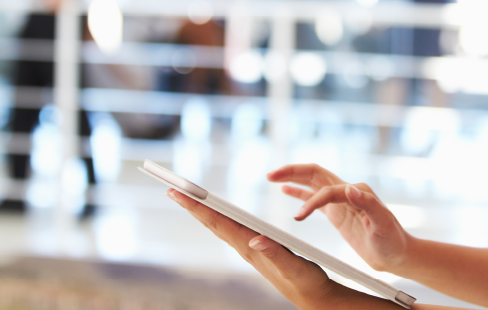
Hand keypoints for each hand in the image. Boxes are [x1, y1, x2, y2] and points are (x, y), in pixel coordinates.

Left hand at [165, 188, 342, 308]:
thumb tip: (256, 239)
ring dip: (203, 211)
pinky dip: (219, 218)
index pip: (219, 223)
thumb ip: (277, 253)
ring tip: (188, 199)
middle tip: (172, 189)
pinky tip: (217, 214)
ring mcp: (251, 249)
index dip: (198, 206)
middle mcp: (247, 247)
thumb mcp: (295, 267)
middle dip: (193, 205)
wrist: (315, 298)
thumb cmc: (307, 283)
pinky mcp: (257, 249)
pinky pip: (231, 229)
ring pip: (221, 226)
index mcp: (251, 248)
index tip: (178, 193)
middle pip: (214, 222)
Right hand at [267, 164, 411, 273]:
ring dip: (293, 177)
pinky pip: (314, 197)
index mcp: (357, 192)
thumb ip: (368, 205)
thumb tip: (350, 188)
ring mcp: (341, 201)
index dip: (311, 201)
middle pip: (315, 174)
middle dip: (293, 171)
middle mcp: (347, 191)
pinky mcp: (337, 212)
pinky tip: (285, 189)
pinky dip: (299, 192)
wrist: (397, 253)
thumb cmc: (392, 240)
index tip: (299, 217)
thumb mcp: (383, 224)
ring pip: (312, 182)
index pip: (327, 190)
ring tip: (272, 177)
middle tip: (271, 174)